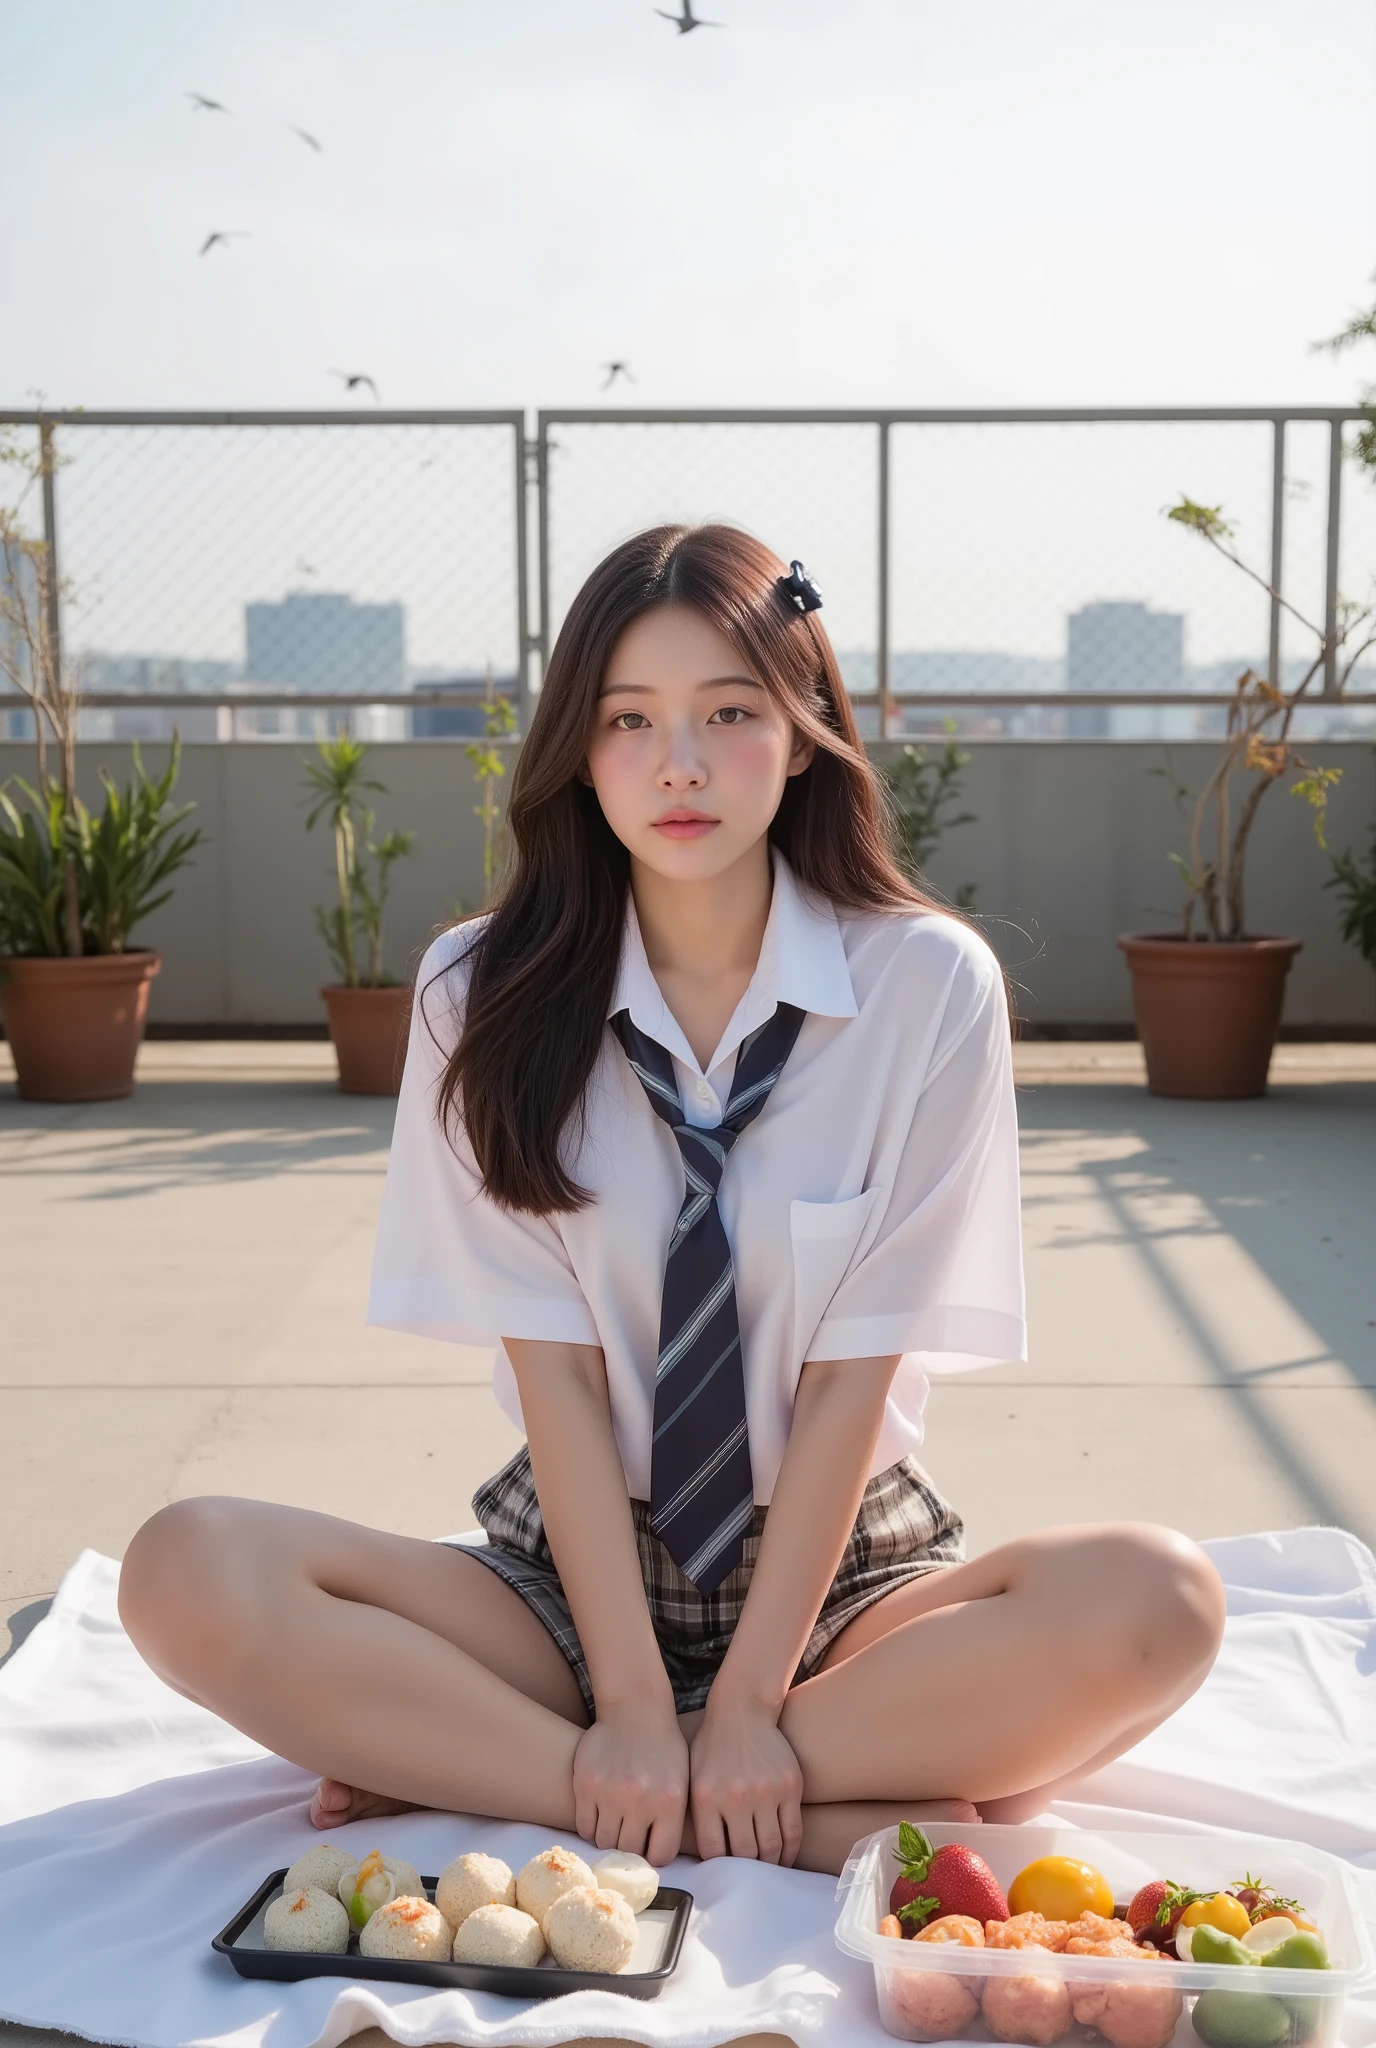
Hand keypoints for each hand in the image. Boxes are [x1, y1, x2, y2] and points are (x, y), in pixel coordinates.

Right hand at [572, 1703, 689, 1864]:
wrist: (636, 1708)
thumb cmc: (663, 1749)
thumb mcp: (681, 1782)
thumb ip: (673, 1821)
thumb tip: (658, 1860)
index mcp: (670, 1801)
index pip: (661, 1856)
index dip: (654, 1855)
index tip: (650, 1848)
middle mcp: (640, 1800)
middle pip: (629, 1851)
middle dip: (630, 1848)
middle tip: (630, 1836)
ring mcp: (610, 1792)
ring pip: (604, 1842)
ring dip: (609, 1838)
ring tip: (615, 1824)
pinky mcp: (585, 1784)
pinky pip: (584, 1826)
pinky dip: (591, 1826)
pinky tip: (599, 1814)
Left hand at [688, 1700, 804, 1863]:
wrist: (742, 1709)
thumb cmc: (713, 1748)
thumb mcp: (694, 1779)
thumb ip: (698, 1817)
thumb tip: (702, 1861)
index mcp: (707, 1797)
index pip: (713, 1851)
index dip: (718, 1869)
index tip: (722, 1875)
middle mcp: (736, 1797)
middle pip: (744, 1854)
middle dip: (745, 1873)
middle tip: (747, 1882)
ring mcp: (765, 1792)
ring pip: (770, 1848)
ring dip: (769, 1867)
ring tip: (767, 1874)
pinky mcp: (789, 1786)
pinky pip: (793, 1831)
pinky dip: (790, 1851)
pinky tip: (784, 1858)